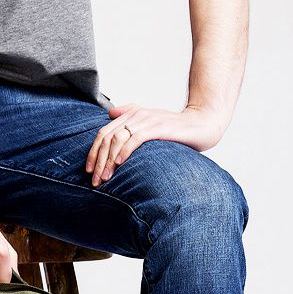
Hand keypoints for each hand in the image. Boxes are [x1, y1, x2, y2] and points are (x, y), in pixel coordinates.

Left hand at [85, 102, 226, 185]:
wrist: (203, 123)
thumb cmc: (177, 128)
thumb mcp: (151, 122)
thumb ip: (131, 116)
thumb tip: (111, 114)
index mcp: (132, 114)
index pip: (104, 132)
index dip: (93, 151)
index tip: (89, 170)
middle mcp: (137, 115)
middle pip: (107, 136)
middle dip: (98, 159)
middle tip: (94, 180)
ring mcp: (147, 120)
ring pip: (117, 138)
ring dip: (108, 160)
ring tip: (105, 177)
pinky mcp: (158, 127)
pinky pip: (135, 138)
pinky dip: (124, 151)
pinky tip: (119, 164)